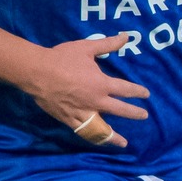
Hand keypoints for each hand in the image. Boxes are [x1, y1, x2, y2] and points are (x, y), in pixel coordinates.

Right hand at [25, 34, 149, 147]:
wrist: (35, 72)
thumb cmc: (62, 58)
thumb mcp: (86, 48)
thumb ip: (107, 45)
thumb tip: (126, 36)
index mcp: (102, 84)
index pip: (126, 89)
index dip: (138, 92)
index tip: (146, 94)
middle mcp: (96, 102)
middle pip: (121, 110)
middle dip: (134, 113)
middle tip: (143, 115)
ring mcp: (82, 113)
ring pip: (102, 128)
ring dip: (114, 136)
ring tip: (123, 143)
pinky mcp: (68, 119)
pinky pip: (83, 131)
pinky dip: (92, 137)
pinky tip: (97, 140)